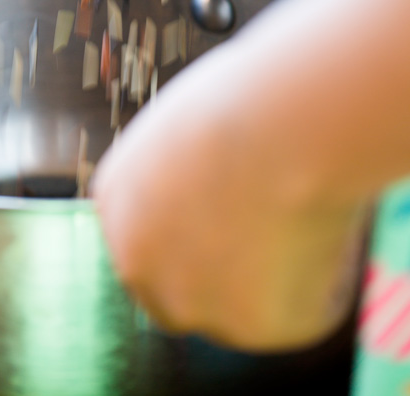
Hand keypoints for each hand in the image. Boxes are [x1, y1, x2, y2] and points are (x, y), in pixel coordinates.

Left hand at [94, 0, 409, 350]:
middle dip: (215, 270)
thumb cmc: (241, 101)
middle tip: (267, 231)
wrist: (277, 126)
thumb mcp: (180, 126)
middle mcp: (136, 261)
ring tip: (296, 215)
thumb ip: (178, 170)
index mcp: (114, 203)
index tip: (226, 217)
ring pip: (232, 307)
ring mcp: (188, 300)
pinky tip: (314, 235)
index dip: (190, 233)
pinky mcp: (246, 326)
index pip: (143, 240)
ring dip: (264, 278)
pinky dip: (310, 285)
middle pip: (174, 289)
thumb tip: (207, 179)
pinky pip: (286, 314)